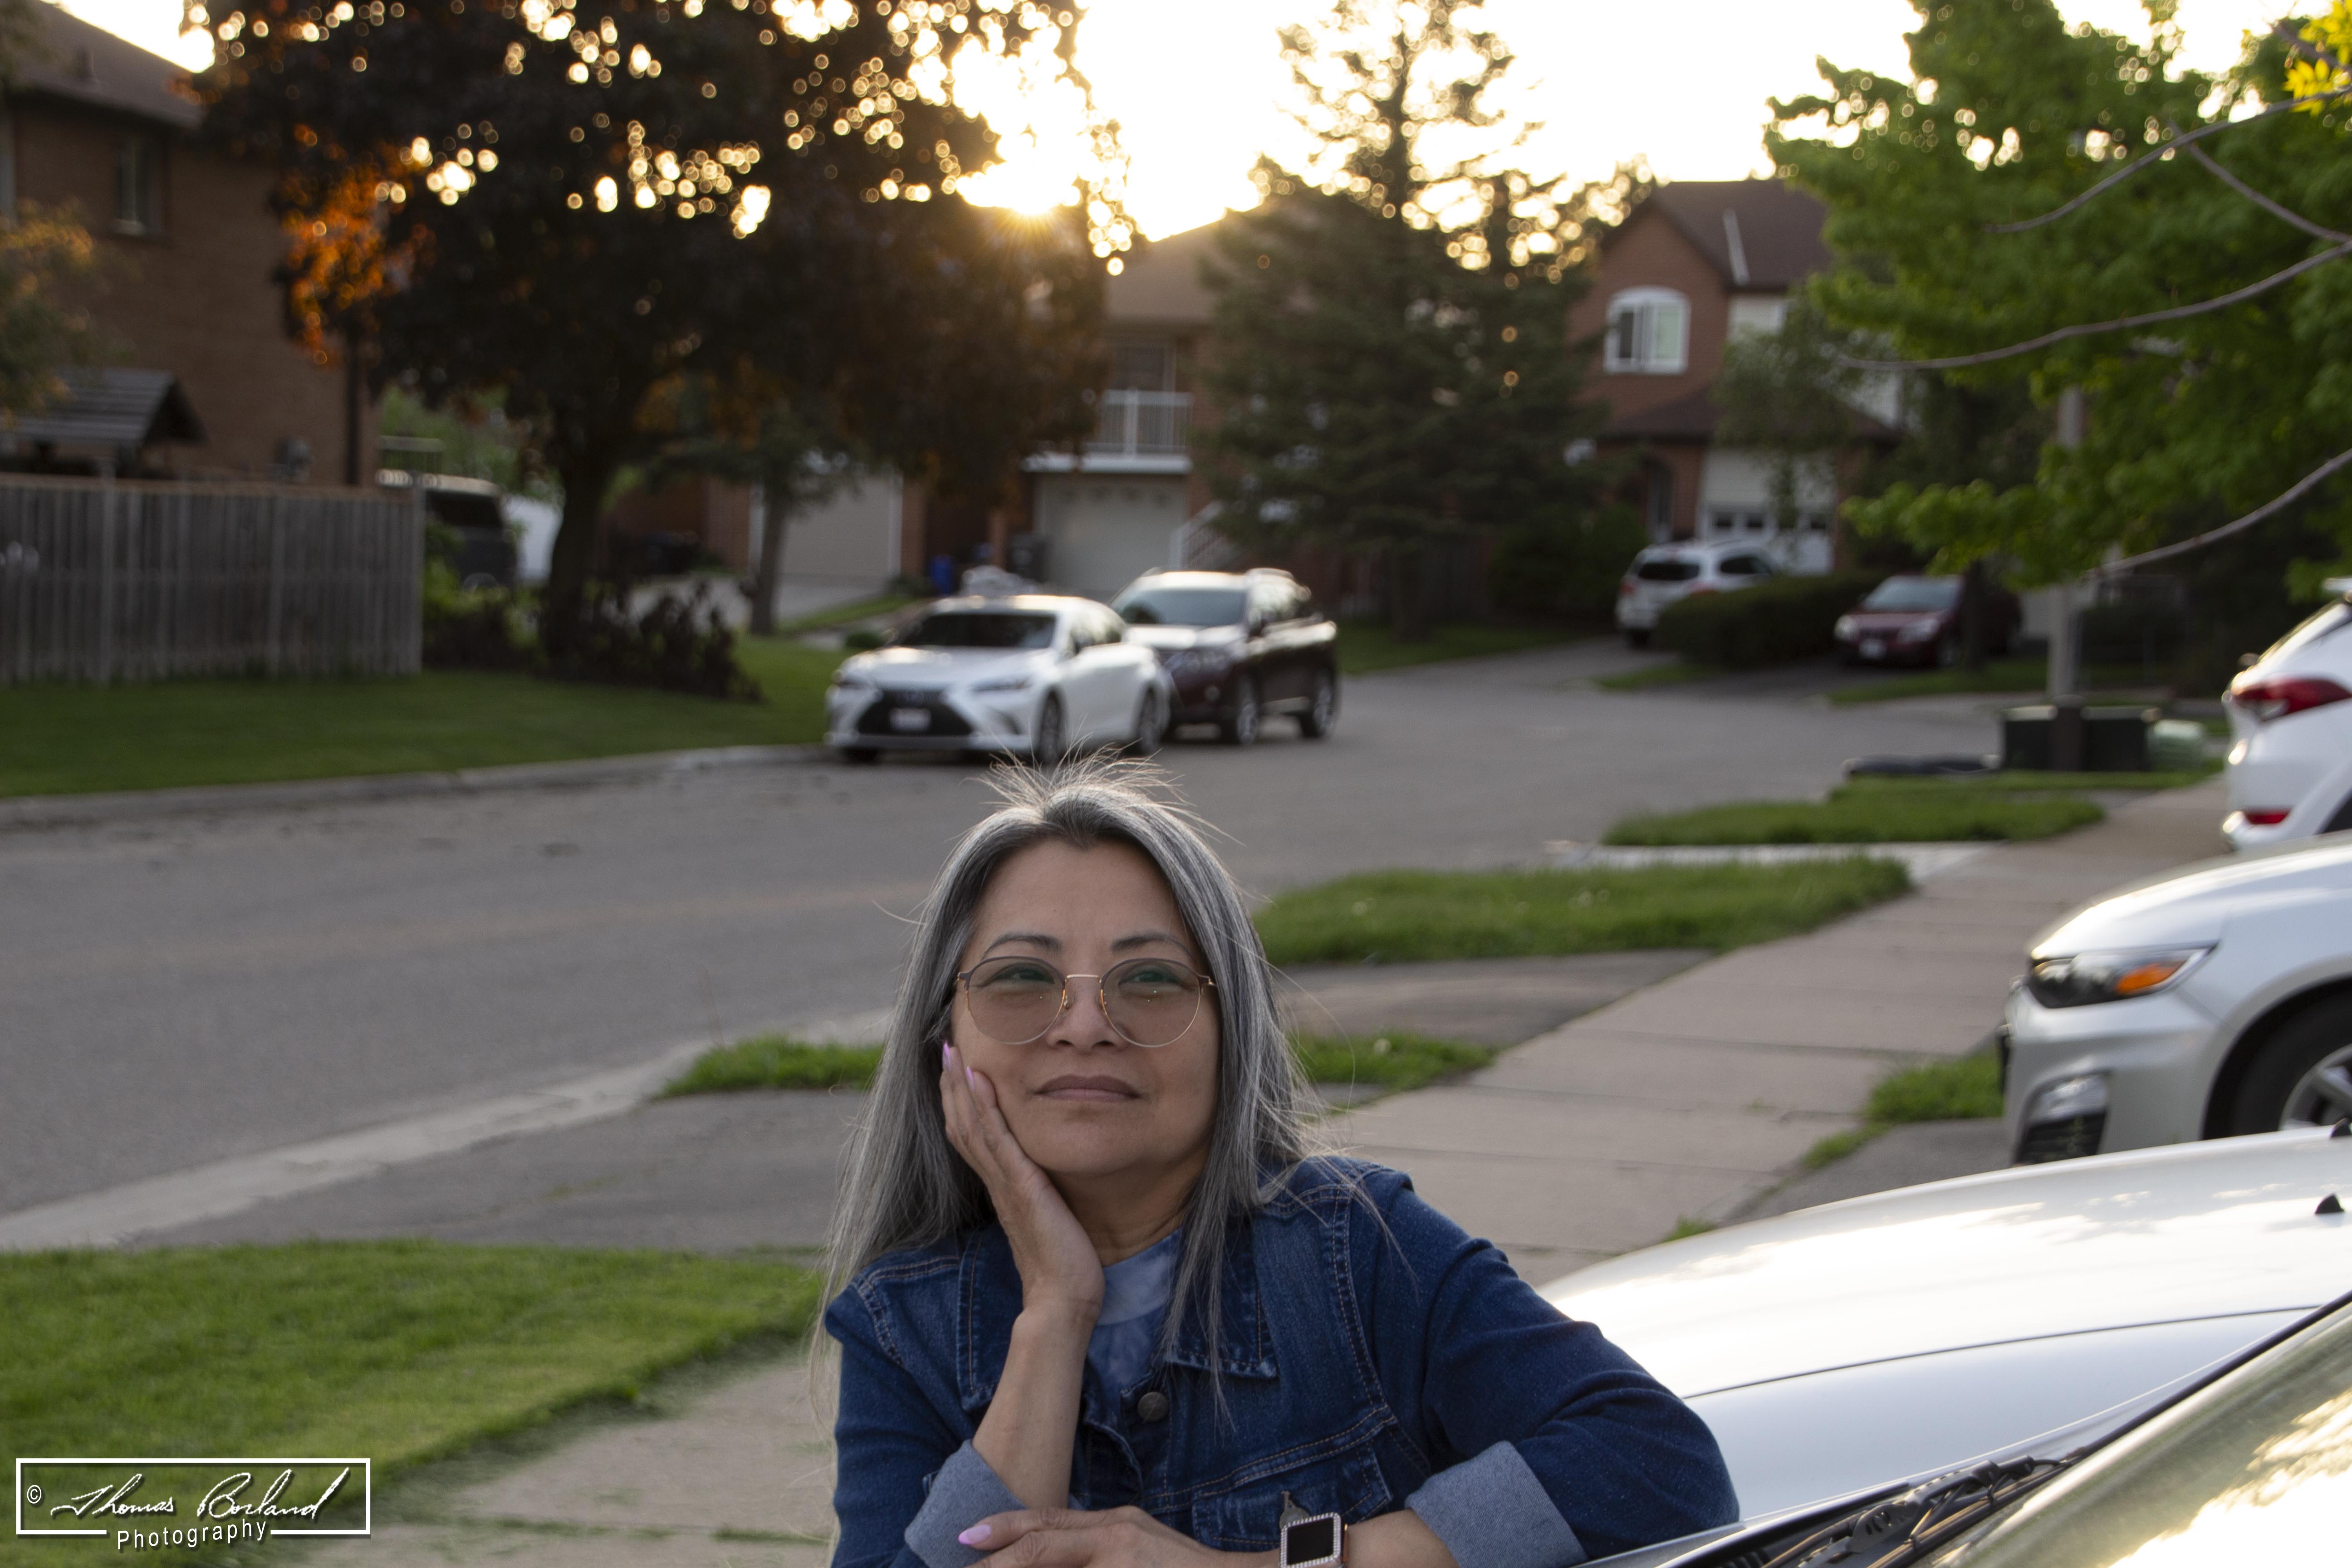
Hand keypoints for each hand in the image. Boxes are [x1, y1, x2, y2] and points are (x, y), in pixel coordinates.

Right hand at [942, 1042, 1105, 1320]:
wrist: (1062, 1301)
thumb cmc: (1062, 1263)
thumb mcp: (1047, 1217)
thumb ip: (1038, 1196)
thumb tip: (1041, 1181)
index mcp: (1001, 1188)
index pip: (971, 1138)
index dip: (960, 1103)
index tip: (955, 1070)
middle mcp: (996, 1183)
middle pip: (962, 1126)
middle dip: (952, 1086)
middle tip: (944, 1048)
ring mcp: (1006, 1184)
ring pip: (972, 1127)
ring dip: (960, 1088)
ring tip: (952, 1053)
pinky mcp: (1022, 1188)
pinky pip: (998, 1142)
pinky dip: (985, 1109)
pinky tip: (979, 1082)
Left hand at [962, 1507, 1270, 1567]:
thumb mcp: (1141, 1549)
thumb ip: (1098, 1551)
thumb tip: (1053, 1554)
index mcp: (1115, 1526)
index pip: (1046, 1523)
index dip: (1003, 1529)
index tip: (964, 1539)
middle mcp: (1116, 1534)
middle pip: (1041, 1543)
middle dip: (996, 1562)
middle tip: (961, 1565)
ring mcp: (1125, 1559)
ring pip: (1053, 1561)